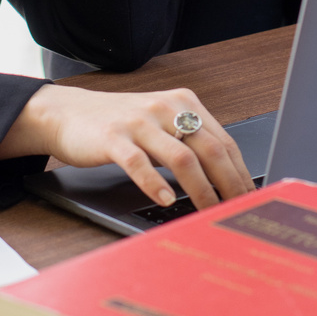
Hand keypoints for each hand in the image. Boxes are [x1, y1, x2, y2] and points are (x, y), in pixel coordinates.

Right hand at [0, 83, 255, 208]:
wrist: (66, 112)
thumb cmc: (118, 124)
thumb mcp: (159, 123)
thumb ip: (188, 141)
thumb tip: (224, 178)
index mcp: (183, 103)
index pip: (224, 140)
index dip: (240, 172)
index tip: (250, 197)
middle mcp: (165, 108)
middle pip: (210, 148)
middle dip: (229, 183)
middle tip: (237, 210)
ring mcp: (139, 122)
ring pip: (181, 158)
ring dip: (200, 190)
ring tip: (208, 212)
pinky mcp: (113, 137)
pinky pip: (139, 163)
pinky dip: (156, 184)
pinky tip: (166, 200)